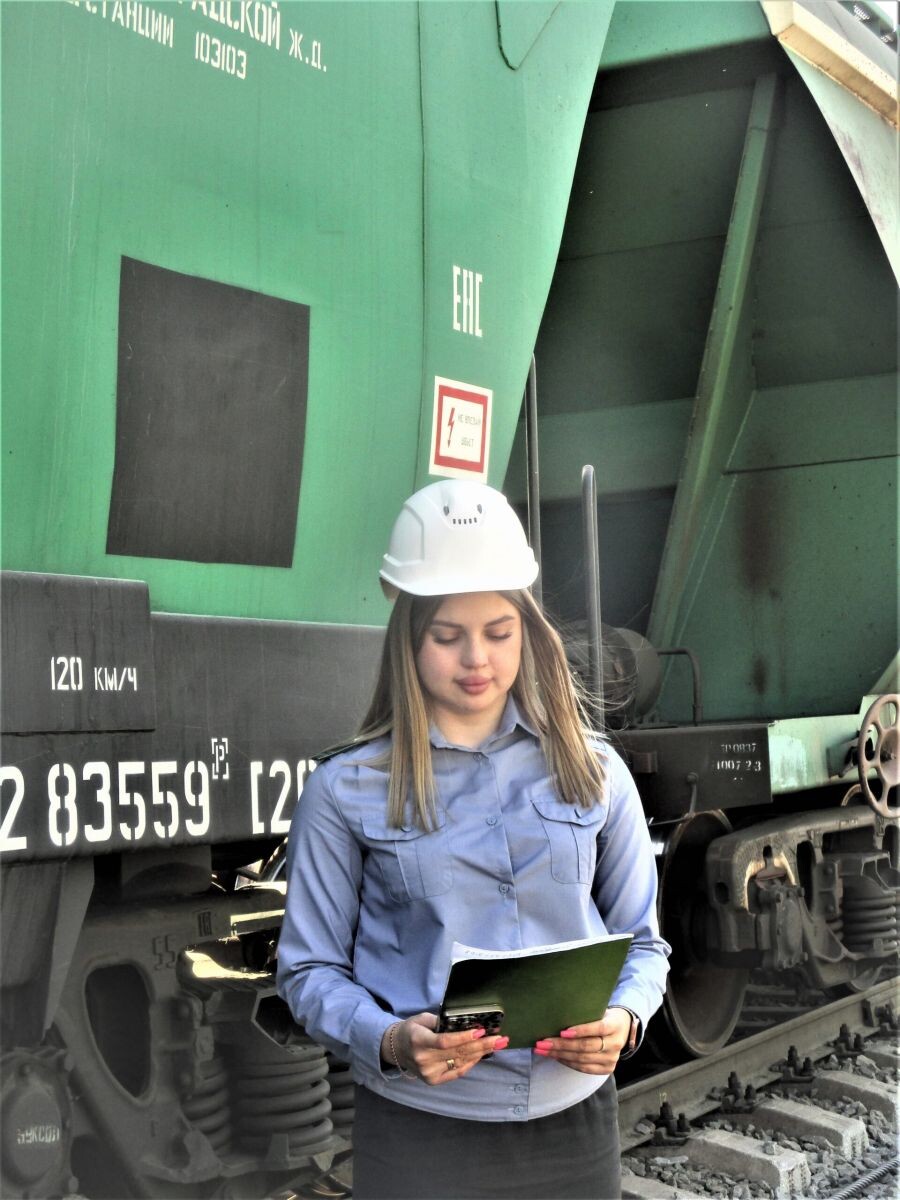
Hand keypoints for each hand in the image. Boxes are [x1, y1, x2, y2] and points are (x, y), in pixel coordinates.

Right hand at [381, 1012, 508, 1084]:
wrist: (396, 1049)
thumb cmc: (412, 1029)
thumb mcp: (422, 1019)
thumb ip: (441, 1021)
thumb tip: (465, 1023)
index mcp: (419, 1040)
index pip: (445, 1041)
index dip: (464, 1038)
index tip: (481, 1031)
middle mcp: (424, 1059)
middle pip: (457, 1053)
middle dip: (482, 1045)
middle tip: (501, 1039)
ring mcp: (429, 1073)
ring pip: (460, 1062)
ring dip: (481, 1053)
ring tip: (497, 1045)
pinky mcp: (433, 1081)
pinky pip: (457, 1072)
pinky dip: (471, 1063)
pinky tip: (481, 1054)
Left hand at [533, 1007, 631, 1074]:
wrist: (622, 1029)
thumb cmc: (604, 1016)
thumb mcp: (600, 1010)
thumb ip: (586, 1014)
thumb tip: (558, 1013)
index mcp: (615, 1025)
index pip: (598, 1028)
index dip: (581, 1030)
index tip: (562, 1031)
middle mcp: (615, 1044)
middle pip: (586, 1046)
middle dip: (561, 1045)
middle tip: (542, 1042)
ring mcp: (612, 1059)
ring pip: (582, 1059)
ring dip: (559, 1055)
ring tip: (542, 1050)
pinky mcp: (607, 1069)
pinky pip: (583, 1068)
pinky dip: (567, 1062)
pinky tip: (555, 1056)